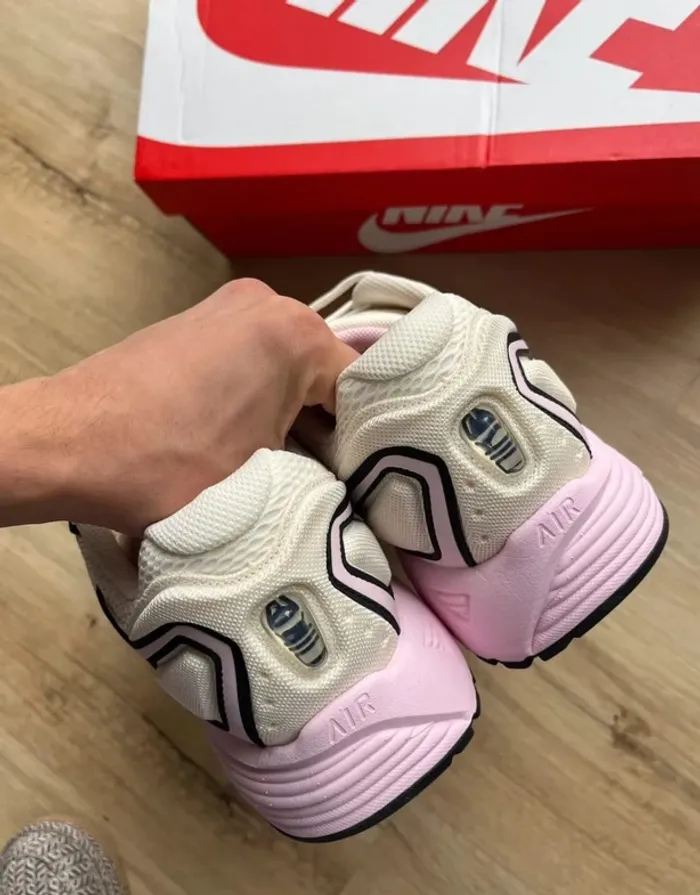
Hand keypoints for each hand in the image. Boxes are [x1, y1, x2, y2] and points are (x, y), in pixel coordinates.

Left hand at [0, 279, 355, 533]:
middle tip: (330, 478)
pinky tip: (247, 438)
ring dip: (294, 411)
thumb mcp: (267, 483)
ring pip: (290, 366)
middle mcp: (269, 303)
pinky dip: (261, 395)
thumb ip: (319, 473)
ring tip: (287, 462)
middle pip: (328, 374)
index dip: (368, 443)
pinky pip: (253, 357)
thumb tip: (339, 486)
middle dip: (330, 425)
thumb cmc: (166, 467)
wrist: (67, 444)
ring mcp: (228, 306)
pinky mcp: (198, 319)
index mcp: (296, 335)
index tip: (364, 483)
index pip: (366, 390)